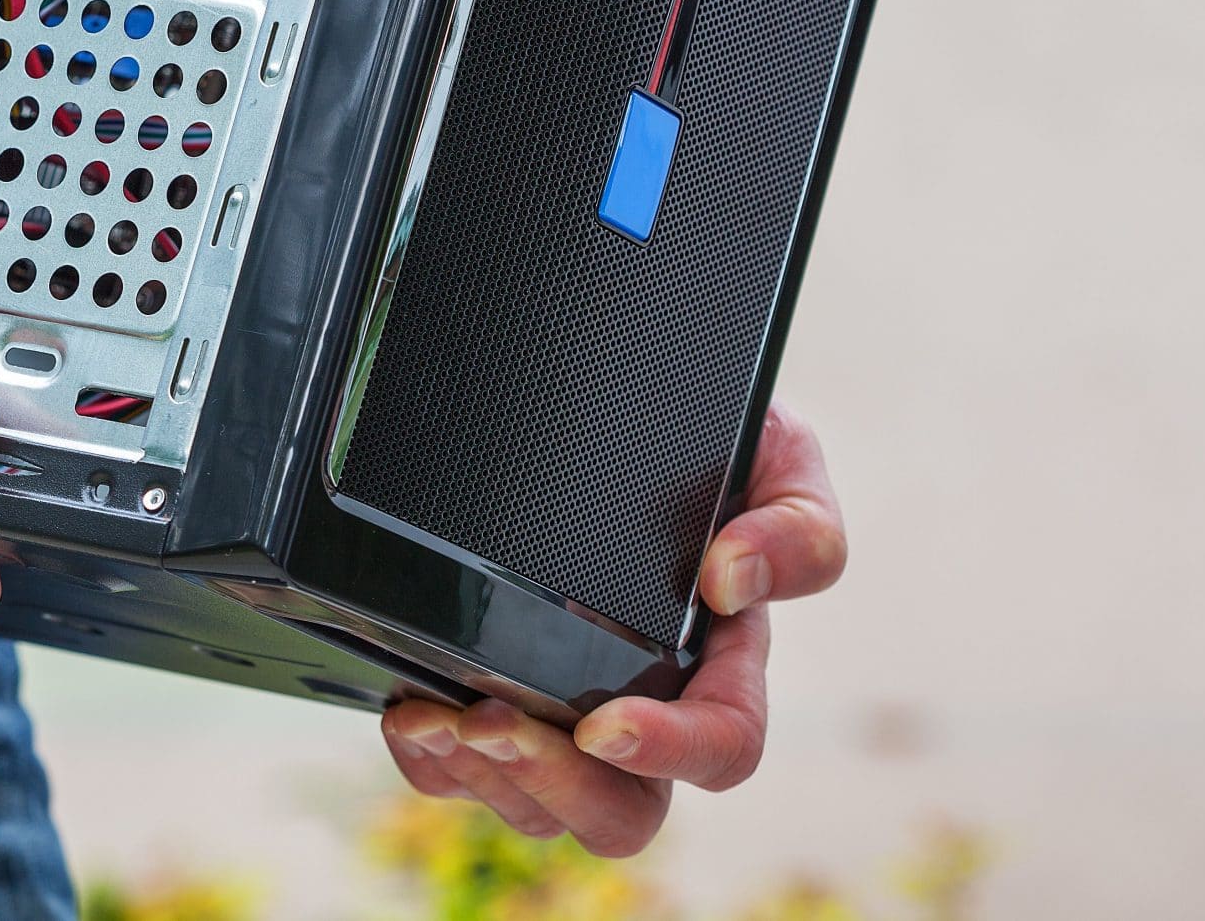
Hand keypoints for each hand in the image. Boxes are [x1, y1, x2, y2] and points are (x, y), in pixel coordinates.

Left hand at [379, 403, 845, 855]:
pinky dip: (430, 761)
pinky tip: (408, 712)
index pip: (721, 746)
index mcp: (719, 664)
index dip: (667, 751)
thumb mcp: (777, 458)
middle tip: (491, 723)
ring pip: (536, 806)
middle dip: (553, 784)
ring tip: (431, 717)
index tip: (602, 725)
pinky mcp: (489, 701)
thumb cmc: (705, 441)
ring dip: (479, 774)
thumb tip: (734, 580)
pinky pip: (460, 775)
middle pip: (622, 812)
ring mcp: (564, 714)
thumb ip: (796, 522)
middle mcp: (644, 706)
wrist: (612, 392)